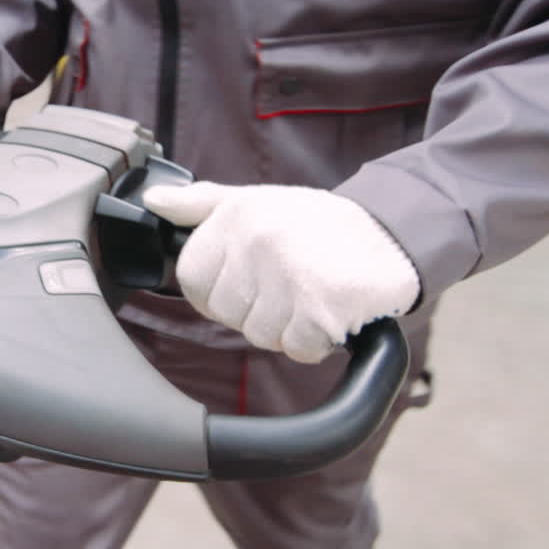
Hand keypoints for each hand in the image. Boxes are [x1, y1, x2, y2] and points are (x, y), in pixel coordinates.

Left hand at [143, 182, 419, 362]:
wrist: (395, 235)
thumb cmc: (320, 224)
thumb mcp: (257, 201)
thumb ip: (202, 205)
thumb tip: (153, 202)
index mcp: (238, 216)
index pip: (193, 279)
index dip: (221, 289)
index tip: (252, 278)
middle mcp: (258, 243)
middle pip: (226, 313)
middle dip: (257, 309)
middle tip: (291, 282)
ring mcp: (289, 276)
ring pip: (261, 336)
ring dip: (289, 327)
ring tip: (312, 292)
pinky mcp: (321, 308)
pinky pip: (298, 347)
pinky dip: (317, 340)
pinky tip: (332, 310)